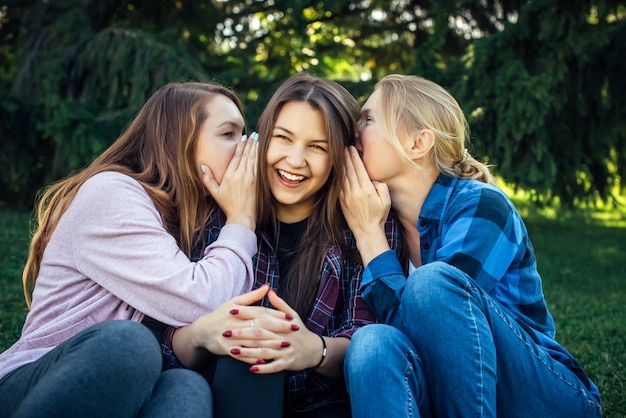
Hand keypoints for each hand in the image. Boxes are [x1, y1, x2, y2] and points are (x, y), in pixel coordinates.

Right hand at [202, 133, 258, 229]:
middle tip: (253, 134)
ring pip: (254, 158)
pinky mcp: (258, 182)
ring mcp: (251, 178)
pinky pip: (259, 166)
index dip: (240, 146)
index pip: (236, 156)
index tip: (243, 138)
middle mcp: (241, 174)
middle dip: (250, 143)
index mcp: (230, 175)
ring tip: (258, 138)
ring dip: (256, 148)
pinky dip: (260, 157)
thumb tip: (203, 166)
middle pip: (246, 155)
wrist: (242, 216)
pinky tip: (262, 151)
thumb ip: (207, 179)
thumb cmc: (228, 205)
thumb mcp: (214, 192)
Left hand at [227, 289, 323, 373]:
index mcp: (282, 322)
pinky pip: (274, 366)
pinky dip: (263, 368)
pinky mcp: (287, 363)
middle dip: (242, 332)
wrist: (315, 350)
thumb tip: (269, 290)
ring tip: (232, 351)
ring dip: (248, 351)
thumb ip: (279, 304)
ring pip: (264, 350)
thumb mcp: (293, 315)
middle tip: (225, 331)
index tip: (232, 310)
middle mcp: (283, 335)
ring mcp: (285, 350)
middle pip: (260, 333)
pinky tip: (251, 368)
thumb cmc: (300, 331)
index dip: (246, 313)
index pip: (262, 315)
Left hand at [339, 146, 390, 264]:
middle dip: (346, 157)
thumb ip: (382, 188)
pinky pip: (339, 185)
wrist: (366, 232)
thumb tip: (374, 180)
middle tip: (344, 147)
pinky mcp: (342, 201)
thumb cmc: (378, 217)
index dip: (354, 157)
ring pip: (343, 176)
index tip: (352, 149)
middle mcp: (355, 192)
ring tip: (340, 155)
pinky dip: (338, 176)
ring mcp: (347, 197)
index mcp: (366, 190)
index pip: (359, 169)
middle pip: (349, 170)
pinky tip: (338, 170)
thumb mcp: (386, 202)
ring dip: (341, 165)